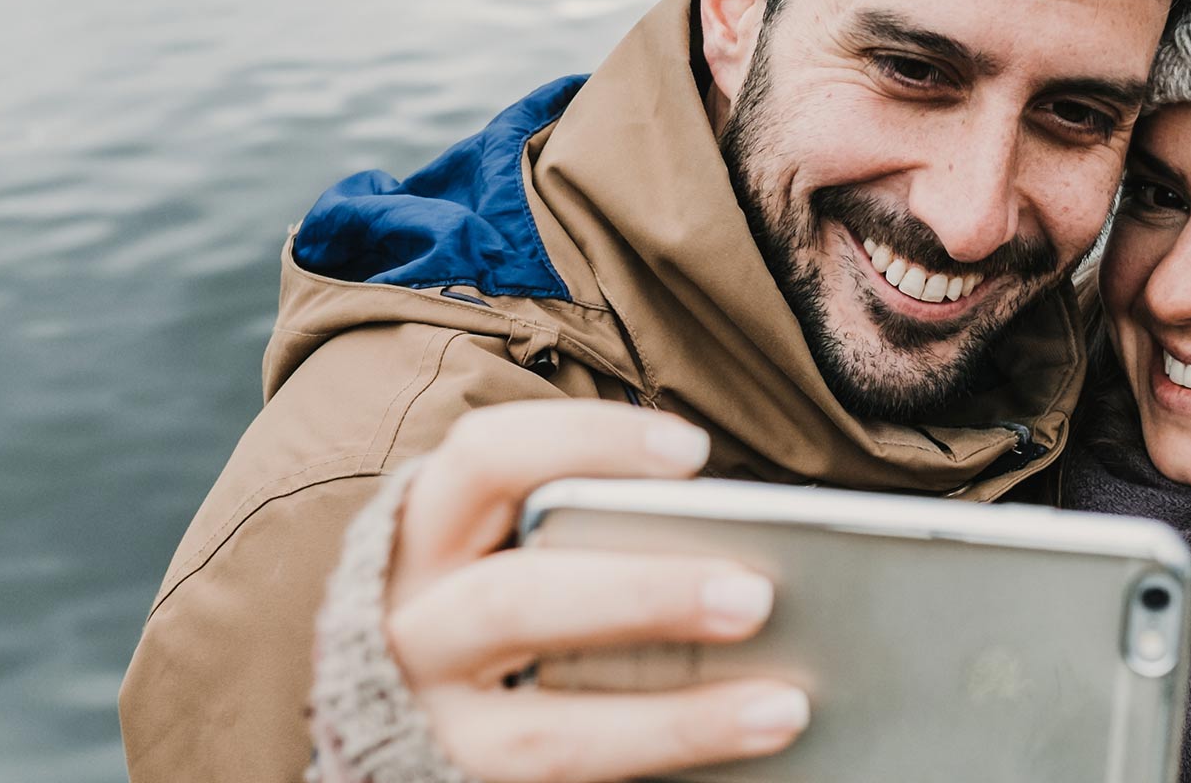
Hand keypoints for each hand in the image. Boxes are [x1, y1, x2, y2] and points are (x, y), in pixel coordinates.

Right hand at [383, 401, 808, 782]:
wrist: (407, 704)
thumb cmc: (502, 596)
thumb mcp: (515, 542)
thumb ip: (595, 530)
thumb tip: (745, 544)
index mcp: (425, 530)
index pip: (487, 457)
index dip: (587, 443)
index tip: (693, 452)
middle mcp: (410, 623)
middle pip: (512, 602)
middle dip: (639, 598)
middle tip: (754, 596)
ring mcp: (430, 718)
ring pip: (542, 733)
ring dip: (676, 719)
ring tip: (783, 705)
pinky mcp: (466, 782)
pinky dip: (667, 762)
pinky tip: (746, 744)